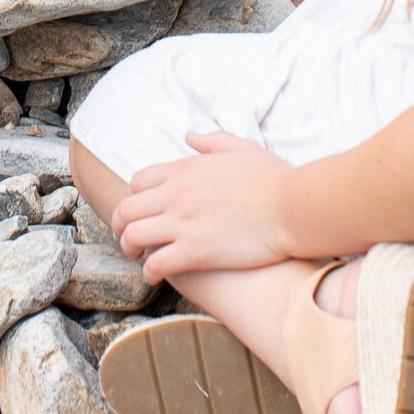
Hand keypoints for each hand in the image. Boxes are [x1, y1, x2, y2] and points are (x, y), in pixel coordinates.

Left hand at [111, 132, 297, 279]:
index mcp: (184, 169)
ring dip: (129, 249)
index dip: (133, 198)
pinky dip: (148, 271)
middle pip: (127, 209)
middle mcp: (176, 194)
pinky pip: (156, 263)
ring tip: (138, 258)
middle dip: (120, 225)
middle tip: (127, 238)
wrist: (293, 207)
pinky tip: (154, 276)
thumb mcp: (240, 147)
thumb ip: (210, 140)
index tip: (139, 211)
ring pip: (133, 236)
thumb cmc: (273, 178)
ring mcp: (183, 223)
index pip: (138, 182)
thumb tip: (188, 136)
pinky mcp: (195, 252)